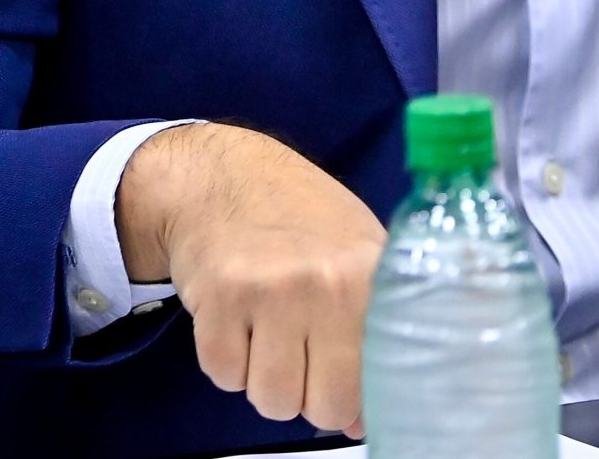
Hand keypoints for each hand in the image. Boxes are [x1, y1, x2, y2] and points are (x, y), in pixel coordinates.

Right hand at [117, 122, 387, 436]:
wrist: (223, 177)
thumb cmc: (301, 219)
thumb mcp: (357, 254)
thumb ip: (370, 332)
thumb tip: (360, 421)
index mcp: (369, 274)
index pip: (380, 376)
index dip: (363, 395)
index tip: (350, 386)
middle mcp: (324, 283)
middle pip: (326, 406)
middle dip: (313, 397)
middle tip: (305, 359)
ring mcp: (269, 291)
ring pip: (272, 400)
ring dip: (266, 381)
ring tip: (269, 334)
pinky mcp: (218, 300)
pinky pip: (224, 376)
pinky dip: (228, 362)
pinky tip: (237, 320)